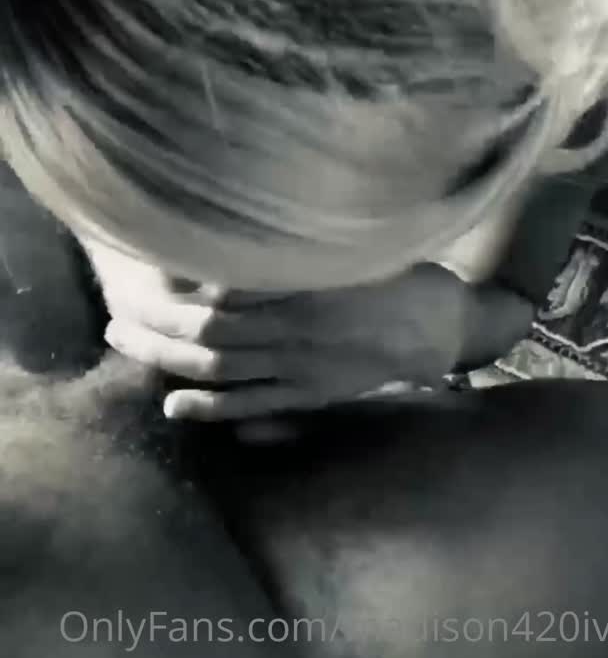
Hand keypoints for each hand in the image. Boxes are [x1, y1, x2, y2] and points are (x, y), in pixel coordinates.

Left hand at [104, 264, 533, 420]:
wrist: (440, 325)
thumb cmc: (394, 274)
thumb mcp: (346, 248)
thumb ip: (293, 252)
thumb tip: (232, 248)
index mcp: (304, 288)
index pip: (222, 293)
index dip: (176, 288)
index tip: (143, 276)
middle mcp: (296, 331)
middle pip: (209, 334)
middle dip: (156, 327)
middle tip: (117, 318)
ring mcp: (302, 369)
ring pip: (222, 370)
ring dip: (169, 361)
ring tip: (129, 349)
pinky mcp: (312, 394)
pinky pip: (254, 405)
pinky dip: (211, 408)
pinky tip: (174, 406)